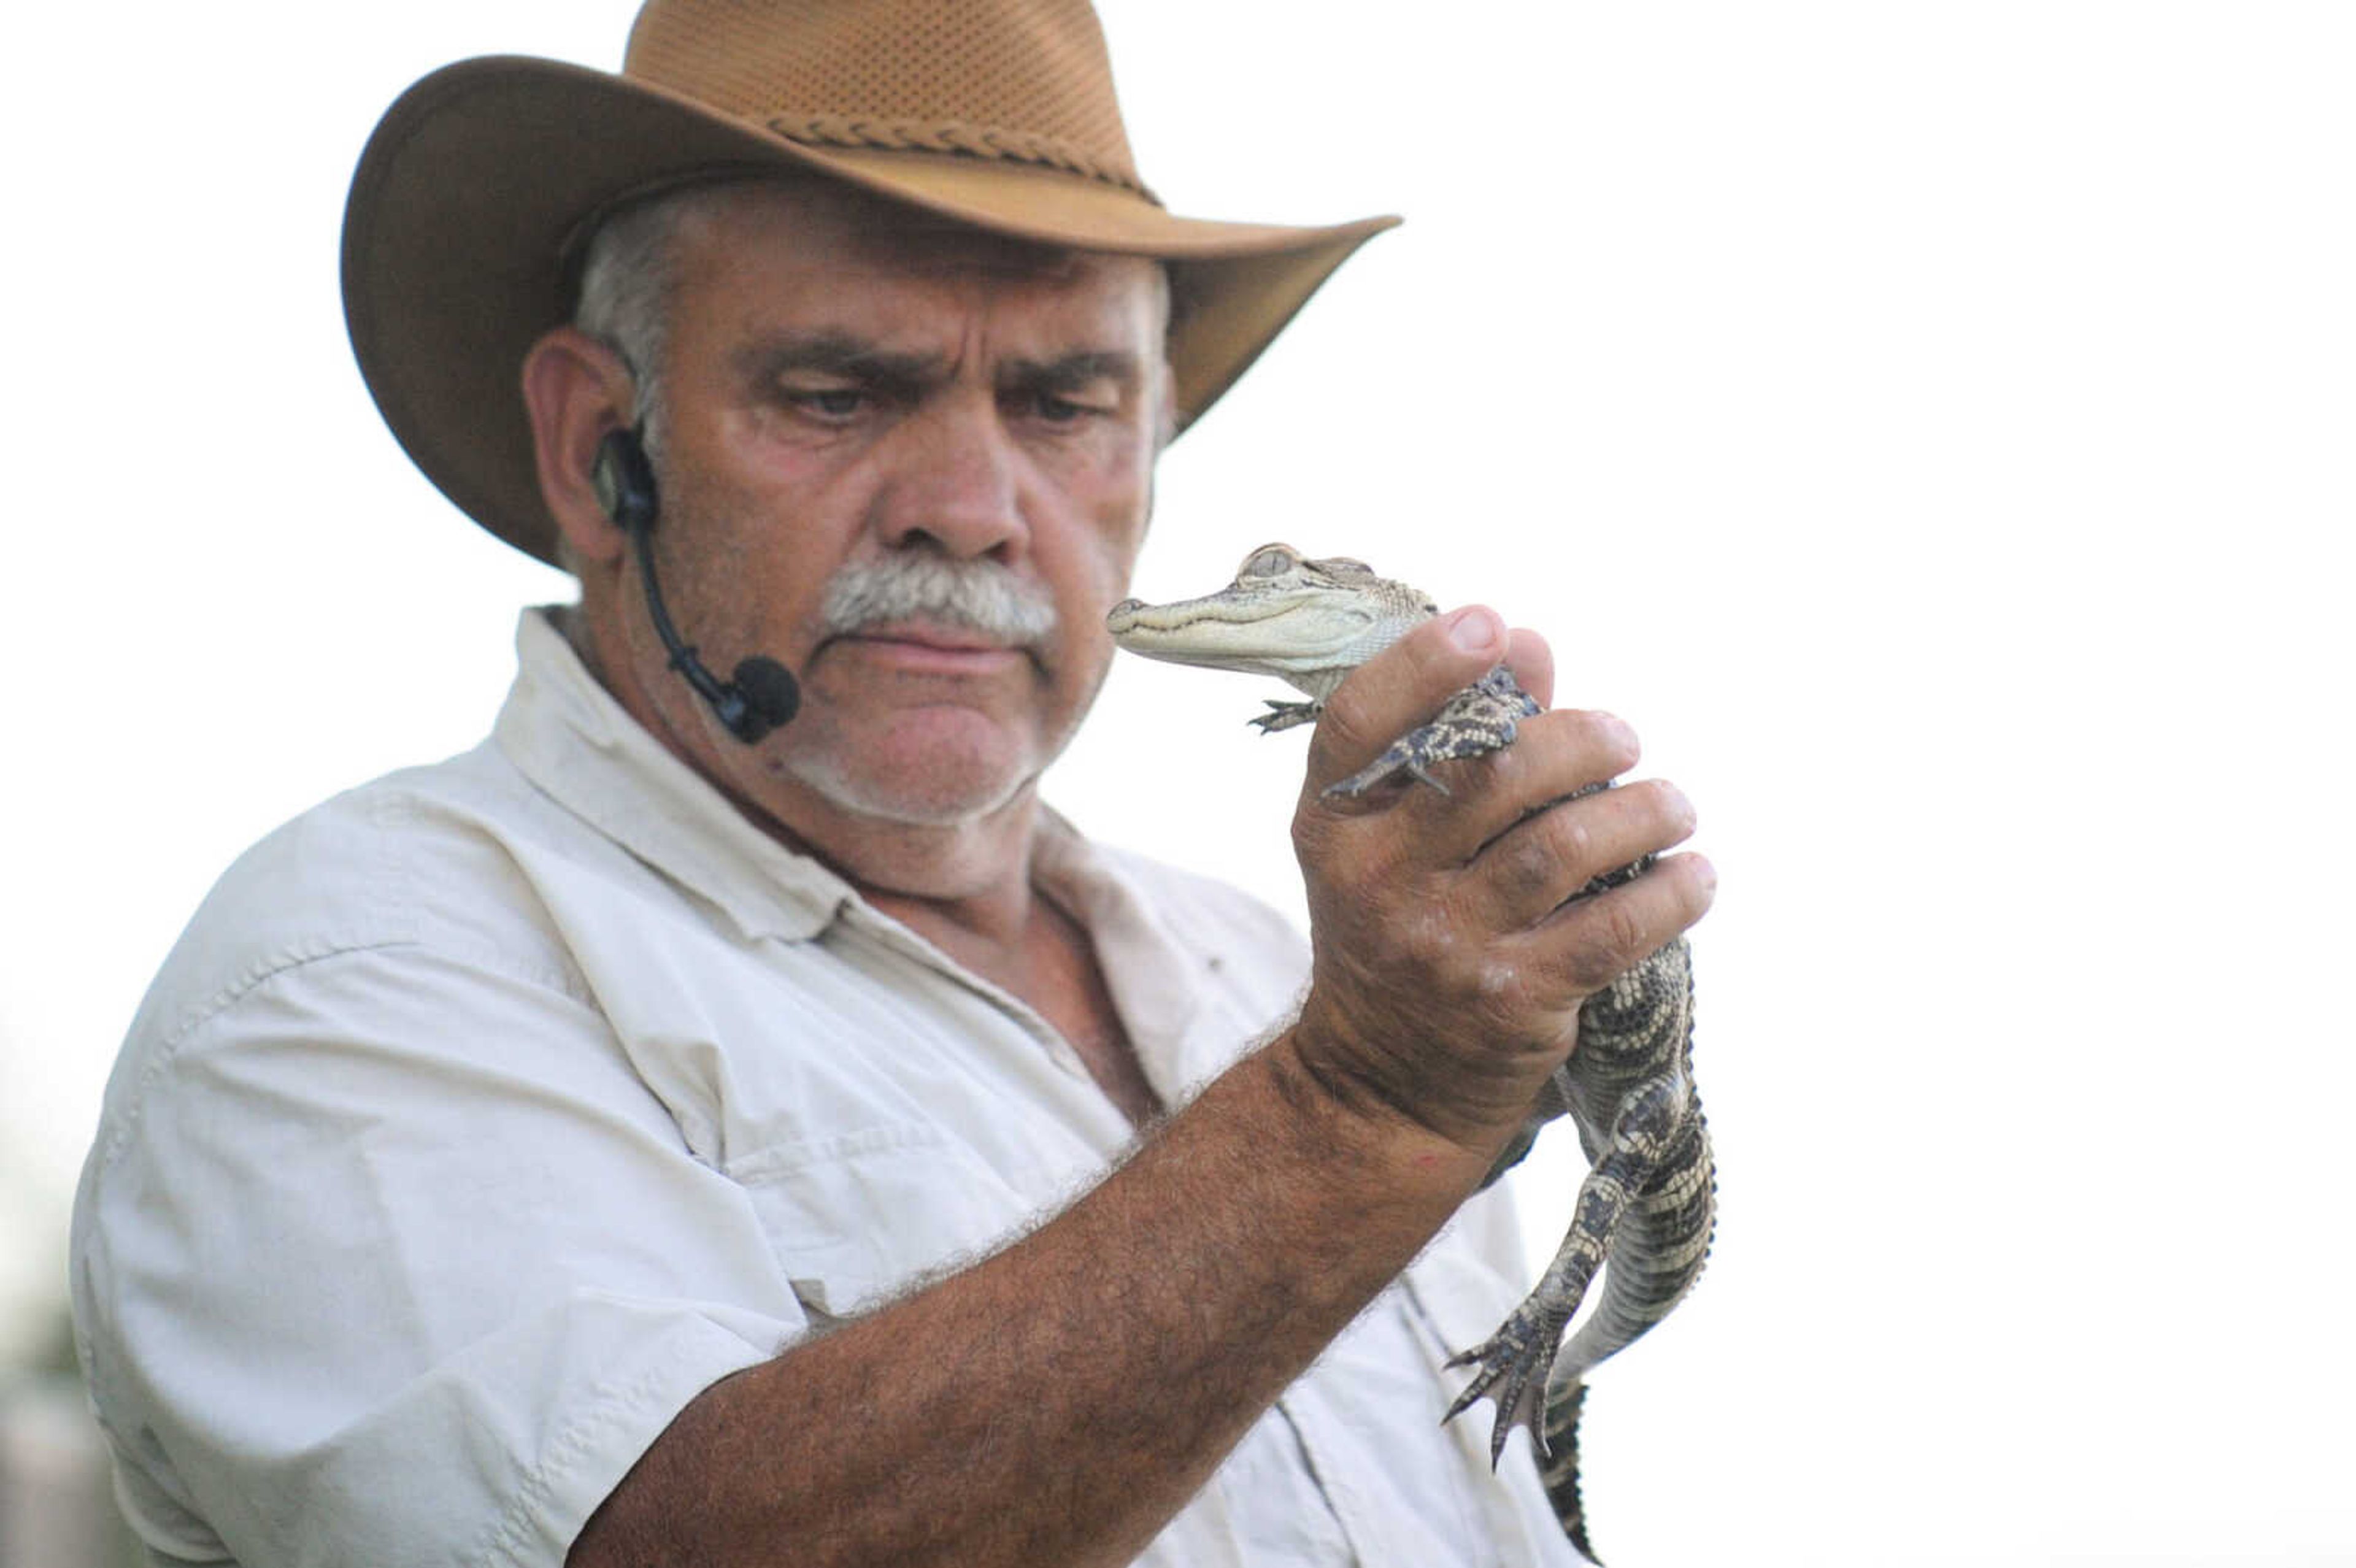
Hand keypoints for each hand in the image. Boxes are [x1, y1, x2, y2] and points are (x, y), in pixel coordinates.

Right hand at [1283, 607, 1714, 1161]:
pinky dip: (1669, 894)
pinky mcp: (1510, 1001)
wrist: (1380, 1085)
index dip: (1426, 664)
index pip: (1363, 723)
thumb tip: (1526, 646)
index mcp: (1336, 825)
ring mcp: (1443, 944)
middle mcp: (1378, 880)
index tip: (1495, 625)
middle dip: (1580, 739)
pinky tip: (1696, 875)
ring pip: (1560, 846)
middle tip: (1625, 739)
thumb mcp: (1394, 840)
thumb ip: (1457, 740)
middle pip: (1490, 774)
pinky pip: (1608, 929)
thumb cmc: (1397, 932)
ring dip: (1640, 811)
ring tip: (1672, 805)